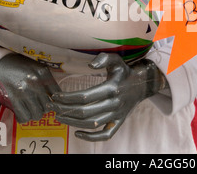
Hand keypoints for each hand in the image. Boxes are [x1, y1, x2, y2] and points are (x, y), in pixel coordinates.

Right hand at [0, 53, 60, 122]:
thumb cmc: (14, 65)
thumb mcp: (33, 66)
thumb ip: (44, 79)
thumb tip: (54, 96)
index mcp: (42, 72)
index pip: (57, 93)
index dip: (54, 100)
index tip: (49, 102)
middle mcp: (36, 81)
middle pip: (48, 106)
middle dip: (43, 108)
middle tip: (36, 106)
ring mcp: (24, 91)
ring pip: (37, 114)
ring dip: (33, 114)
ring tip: (28, 110)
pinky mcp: (12, 99)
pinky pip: (24, 117)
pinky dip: (23, 118)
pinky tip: (20, 113)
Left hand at [51, 53, 166, 140]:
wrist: (143, 84)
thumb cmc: (125, 72)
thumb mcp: (116, 60)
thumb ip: (104, 58)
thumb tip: (90, 65)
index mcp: (111, 88)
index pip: (85, 96)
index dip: (68, 98)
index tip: (56, 96)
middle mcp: (114, 103)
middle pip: (85, 112)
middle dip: (66, 110)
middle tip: (53, 108)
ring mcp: (117, 115)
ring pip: (92, 124)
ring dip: (73, 123)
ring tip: (60, 117)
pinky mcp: (119, 122)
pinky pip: (106, 135)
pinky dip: (91, 137)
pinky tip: (78, 133)